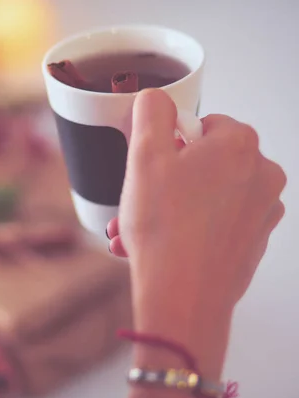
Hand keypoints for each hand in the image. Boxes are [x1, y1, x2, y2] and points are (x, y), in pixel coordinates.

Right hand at [113, 89, 285, 380]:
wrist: (183, 296)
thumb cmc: (165, 229)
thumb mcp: (144, 155)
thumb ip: (150, 112)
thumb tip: (155, 99)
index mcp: (240, 145)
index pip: (200, 125)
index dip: (168, 144)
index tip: (150, 166)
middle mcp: (261, 174)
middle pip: (202, 163)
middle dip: (162, 181)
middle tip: (137, 201)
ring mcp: (261, 211)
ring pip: (204, 196)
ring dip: (167, 207)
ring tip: (136, 230)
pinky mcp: (253, 242)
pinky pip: (214, 224)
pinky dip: (185, 229)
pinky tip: (157, 245)